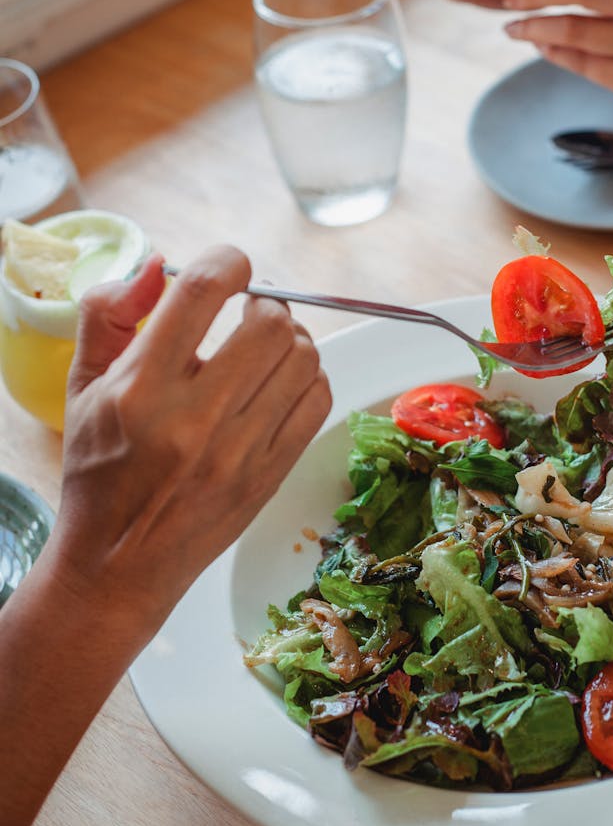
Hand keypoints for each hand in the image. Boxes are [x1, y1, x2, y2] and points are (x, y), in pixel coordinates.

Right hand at [54, 245, 330, 637]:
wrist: (119, 564)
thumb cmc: (99, 471)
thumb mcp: (81, 386)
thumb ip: (109, 314)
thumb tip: (156, 265)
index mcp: (141, 389)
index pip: (202, 292)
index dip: (227, 261)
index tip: (230, 267)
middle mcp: (194, 418)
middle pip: (269, 323)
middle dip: (264, 303)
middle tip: (250, 311)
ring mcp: (239, 450)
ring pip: (303, 358)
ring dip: (291, 339)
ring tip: (266, 347)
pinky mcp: (270, 475)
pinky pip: (318, 401)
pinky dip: (308, 378)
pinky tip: (281, 382)